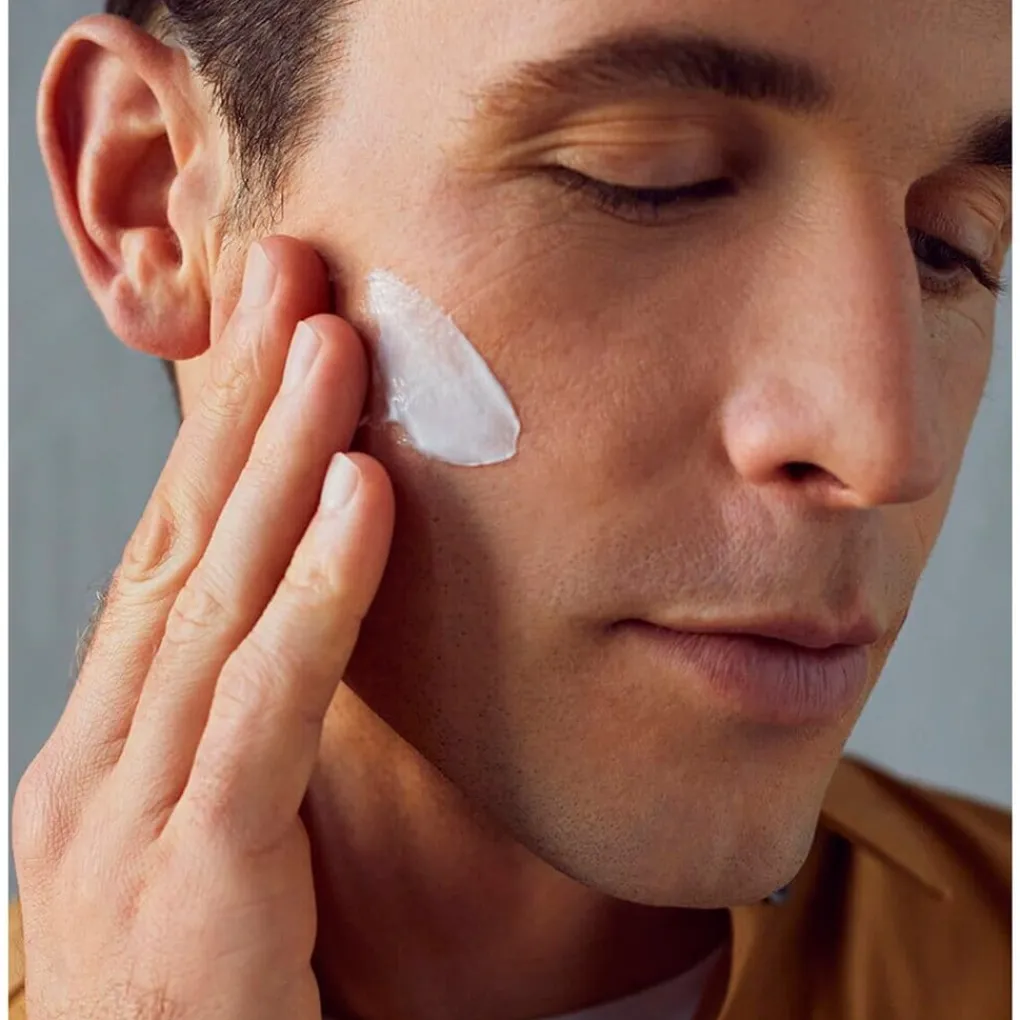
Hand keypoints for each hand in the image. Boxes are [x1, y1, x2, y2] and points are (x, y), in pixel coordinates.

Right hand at [12, 237, 394, 1019]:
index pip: (168, 566)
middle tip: (286, 278)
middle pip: (180, 549)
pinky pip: (264, 709)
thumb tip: (300, 636)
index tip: (271, 337)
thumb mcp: (219, 850)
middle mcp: (97, 769)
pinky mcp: (194, 885)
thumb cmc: (210, 1006)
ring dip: (277, 461)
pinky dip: (317, 594)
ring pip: (215, 602)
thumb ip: (242, 745)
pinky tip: (362, 496)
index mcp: (105, 760)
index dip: (221, 443)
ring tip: (326, 345)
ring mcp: (126, 824)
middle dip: (237, 408)